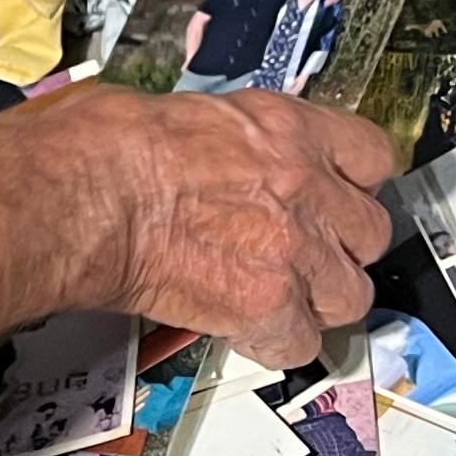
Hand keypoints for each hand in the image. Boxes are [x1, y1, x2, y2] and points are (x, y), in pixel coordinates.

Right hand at [20, 84, 397, 368]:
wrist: (82, 195)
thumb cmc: (105, 146)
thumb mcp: (183, 111)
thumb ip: (228, 139)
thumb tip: (218, 151)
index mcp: (287, 129)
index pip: (373, 156)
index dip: (356, 183)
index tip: (341, 194)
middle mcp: (305, 188)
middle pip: (371, 233)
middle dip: (340, 247)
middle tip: (304, 252)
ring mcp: (293, 251)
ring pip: (351, 296)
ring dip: (318, 301)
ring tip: (279, 298)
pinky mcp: (265, 305)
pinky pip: (301, 344)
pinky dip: (276, 343)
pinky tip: (245, 329)